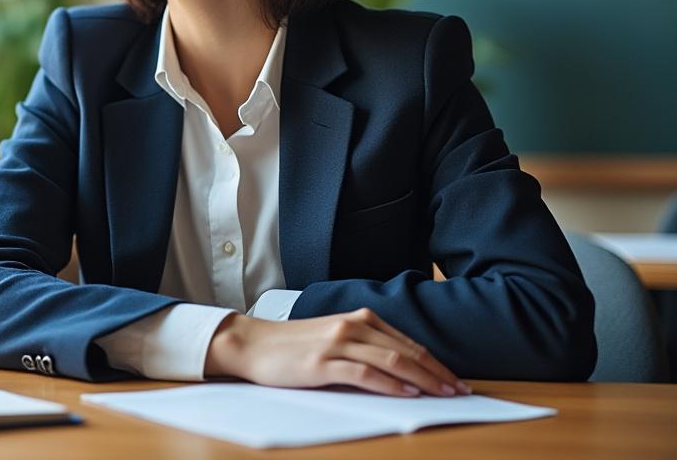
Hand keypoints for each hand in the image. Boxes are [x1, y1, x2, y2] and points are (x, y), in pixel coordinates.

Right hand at [204, 308, 469, 396]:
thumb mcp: (333, 338)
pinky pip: (365, 373)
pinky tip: (407, 394)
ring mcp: (337, 343)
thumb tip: (402, 371)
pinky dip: (390, 384)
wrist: (252, 344)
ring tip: (443, 394)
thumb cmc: (292, 346)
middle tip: (460, 390)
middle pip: (406, 351)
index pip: (407, 343)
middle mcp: (351, 326)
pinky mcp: (323, 363)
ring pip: (392, 360)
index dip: (435, 362)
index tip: (454, 379)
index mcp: (358, 319)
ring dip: (423, 379)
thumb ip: (363, 346)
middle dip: (437, 372)